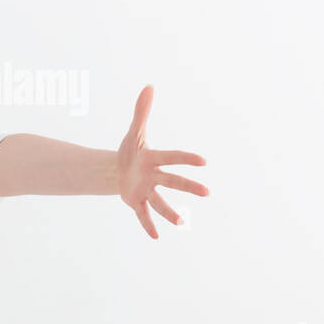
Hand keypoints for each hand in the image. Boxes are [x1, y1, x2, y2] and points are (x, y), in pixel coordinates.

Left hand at [116, 85, 208, 238]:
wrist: (117, 169)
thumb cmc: (130, 151)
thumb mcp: (133, 132)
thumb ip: (141, 111)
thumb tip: (149, 86)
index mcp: (154, 159)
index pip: (172, 157)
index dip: (186, 159)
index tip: (203, 161)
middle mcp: (154, 176)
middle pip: (172, 181)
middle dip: (188, 186)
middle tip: (206, 192)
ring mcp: (146, 190)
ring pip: (159, 202)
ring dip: (170, 212)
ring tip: (180, 222)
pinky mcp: (136, 202)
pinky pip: (143, 215)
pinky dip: (148, 225)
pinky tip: (156, 236)